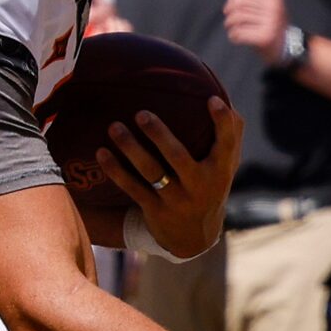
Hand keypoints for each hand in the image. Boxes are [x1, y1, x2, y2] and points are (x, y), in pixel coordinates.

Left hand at [100, 98, 240, 258]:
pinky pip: (132, 188)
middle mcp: (199, 186)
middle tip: (141, 113)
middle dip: (159, 135)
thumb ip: (230, 132)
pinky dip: (115, 170)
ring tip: (114, 126)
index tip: (212, 99)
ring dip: (131, 148)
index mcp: (220, 170)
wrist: (194, 236)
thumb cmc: (210, 184)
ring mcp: (176, 200)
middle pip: (178, 158)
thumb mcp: (226, 164)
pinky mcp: (155, 210)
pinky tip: (101, 152)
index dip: (222, 122)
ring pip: (151, 172)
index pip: (227, 144)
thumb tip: (219, 93)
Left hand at [223, 0, 290, 65]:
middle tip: (229, 19)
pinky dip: (233, 35)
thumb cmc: (269, 25)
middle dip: (229, 10)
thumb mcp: (261, 6)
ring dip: (230, 24)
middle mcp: (274, 8)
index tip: (230, 7)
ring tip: (231, 28)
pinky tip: (235, 37)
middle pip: (239, 2)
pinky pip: (240, 32)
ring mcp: (271, 23)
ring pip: (237, 17)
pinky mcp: (265, 37)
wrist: (285, 48)